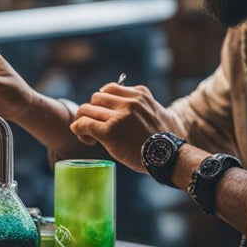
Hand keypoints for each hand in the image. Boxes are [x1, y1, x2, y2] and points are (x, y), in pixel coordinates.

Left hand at [69, 83, 183, 172]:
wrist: (168, 157)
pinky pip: (83, 124)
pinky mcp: (109, 132)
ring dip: (83, 121)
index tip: (105, 113)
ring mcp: (118, 116)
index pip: (109, 88)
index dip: (103, 101)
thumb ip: (143, 103)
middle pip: (95, 98)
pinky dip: (78, 130)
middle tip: (95, 125)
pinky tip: (87, 140)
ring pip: (86, 109)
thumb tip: (128, 102)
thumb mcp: (159, 111)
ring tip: (89, 134)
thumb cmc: (164, 139)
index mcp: (139, 96)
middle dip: (92, 111)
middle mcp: (128, 103)